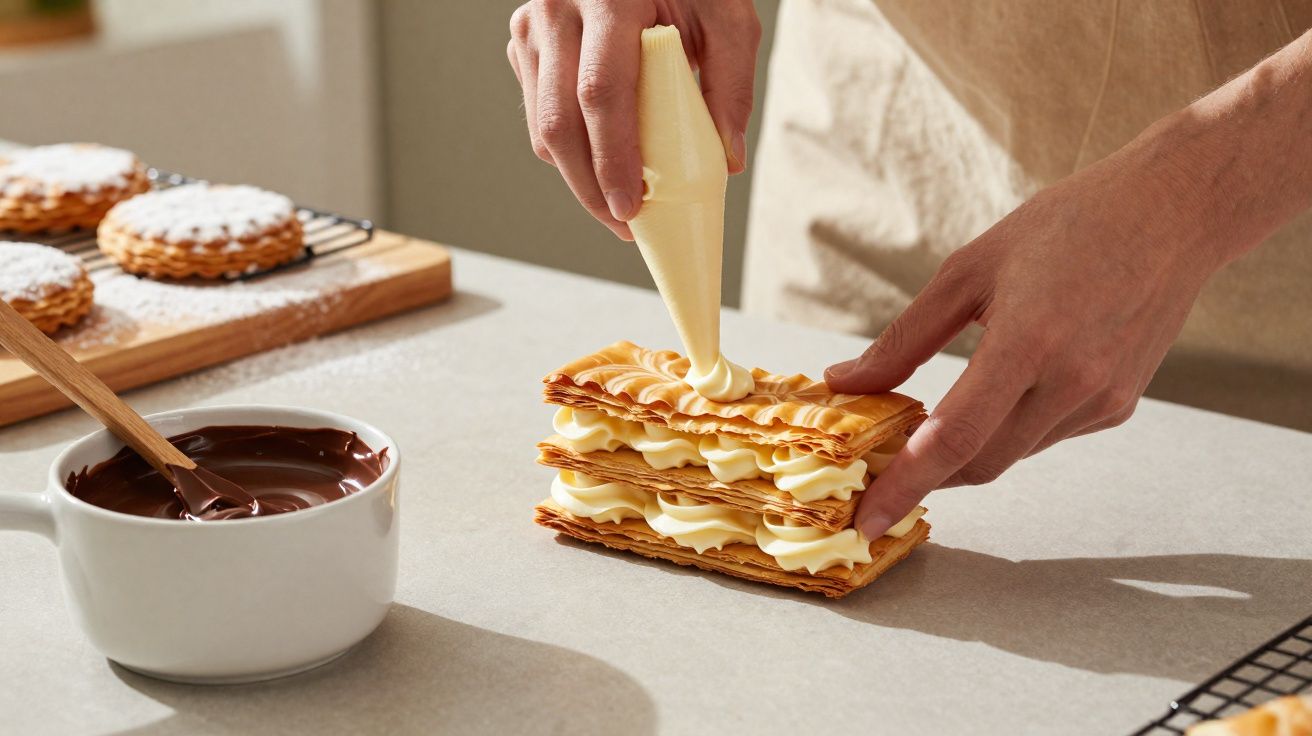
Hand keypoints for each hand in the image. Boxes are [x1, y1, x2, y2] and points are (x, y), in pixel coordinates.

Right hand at [507, 0, 760, 240]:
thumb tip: (728, 159)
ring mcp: (531, 27)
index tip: (631, 207)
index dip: (612, 158)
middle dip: (590, 188)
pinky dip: (571, 150)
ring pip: (543, 126)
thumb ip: (732, 81)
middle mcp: (556, 9)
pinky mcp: (525, 43)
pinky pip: (540, 114)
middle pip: (559, 122)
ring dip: (578, 176)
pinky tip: (603, 165)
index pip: (600, 92)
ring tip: (620, 203)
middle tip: (626, 224)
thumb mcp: (725, 14)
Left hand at [825, 119, 1237, 538]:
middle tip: (881, 474)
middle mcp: (1071, 381)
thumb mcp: (968, 269)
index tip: (867, 522)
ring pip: (1012, 454)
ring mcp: (1102, 400)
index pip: (953, 438)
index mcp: (1027, 341)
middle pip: (980, 463)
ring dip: (967, 451)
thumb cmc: (1065, 226)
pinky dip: (1009, 428)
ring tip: (930, 427)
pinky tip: (1006, 390)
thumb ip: (903, 338)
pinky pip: (1046, 436)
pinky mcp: (1118, 407)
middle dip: (927, 478)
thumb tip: (844, 382)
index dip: (905, 486)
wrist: (1172, 212)